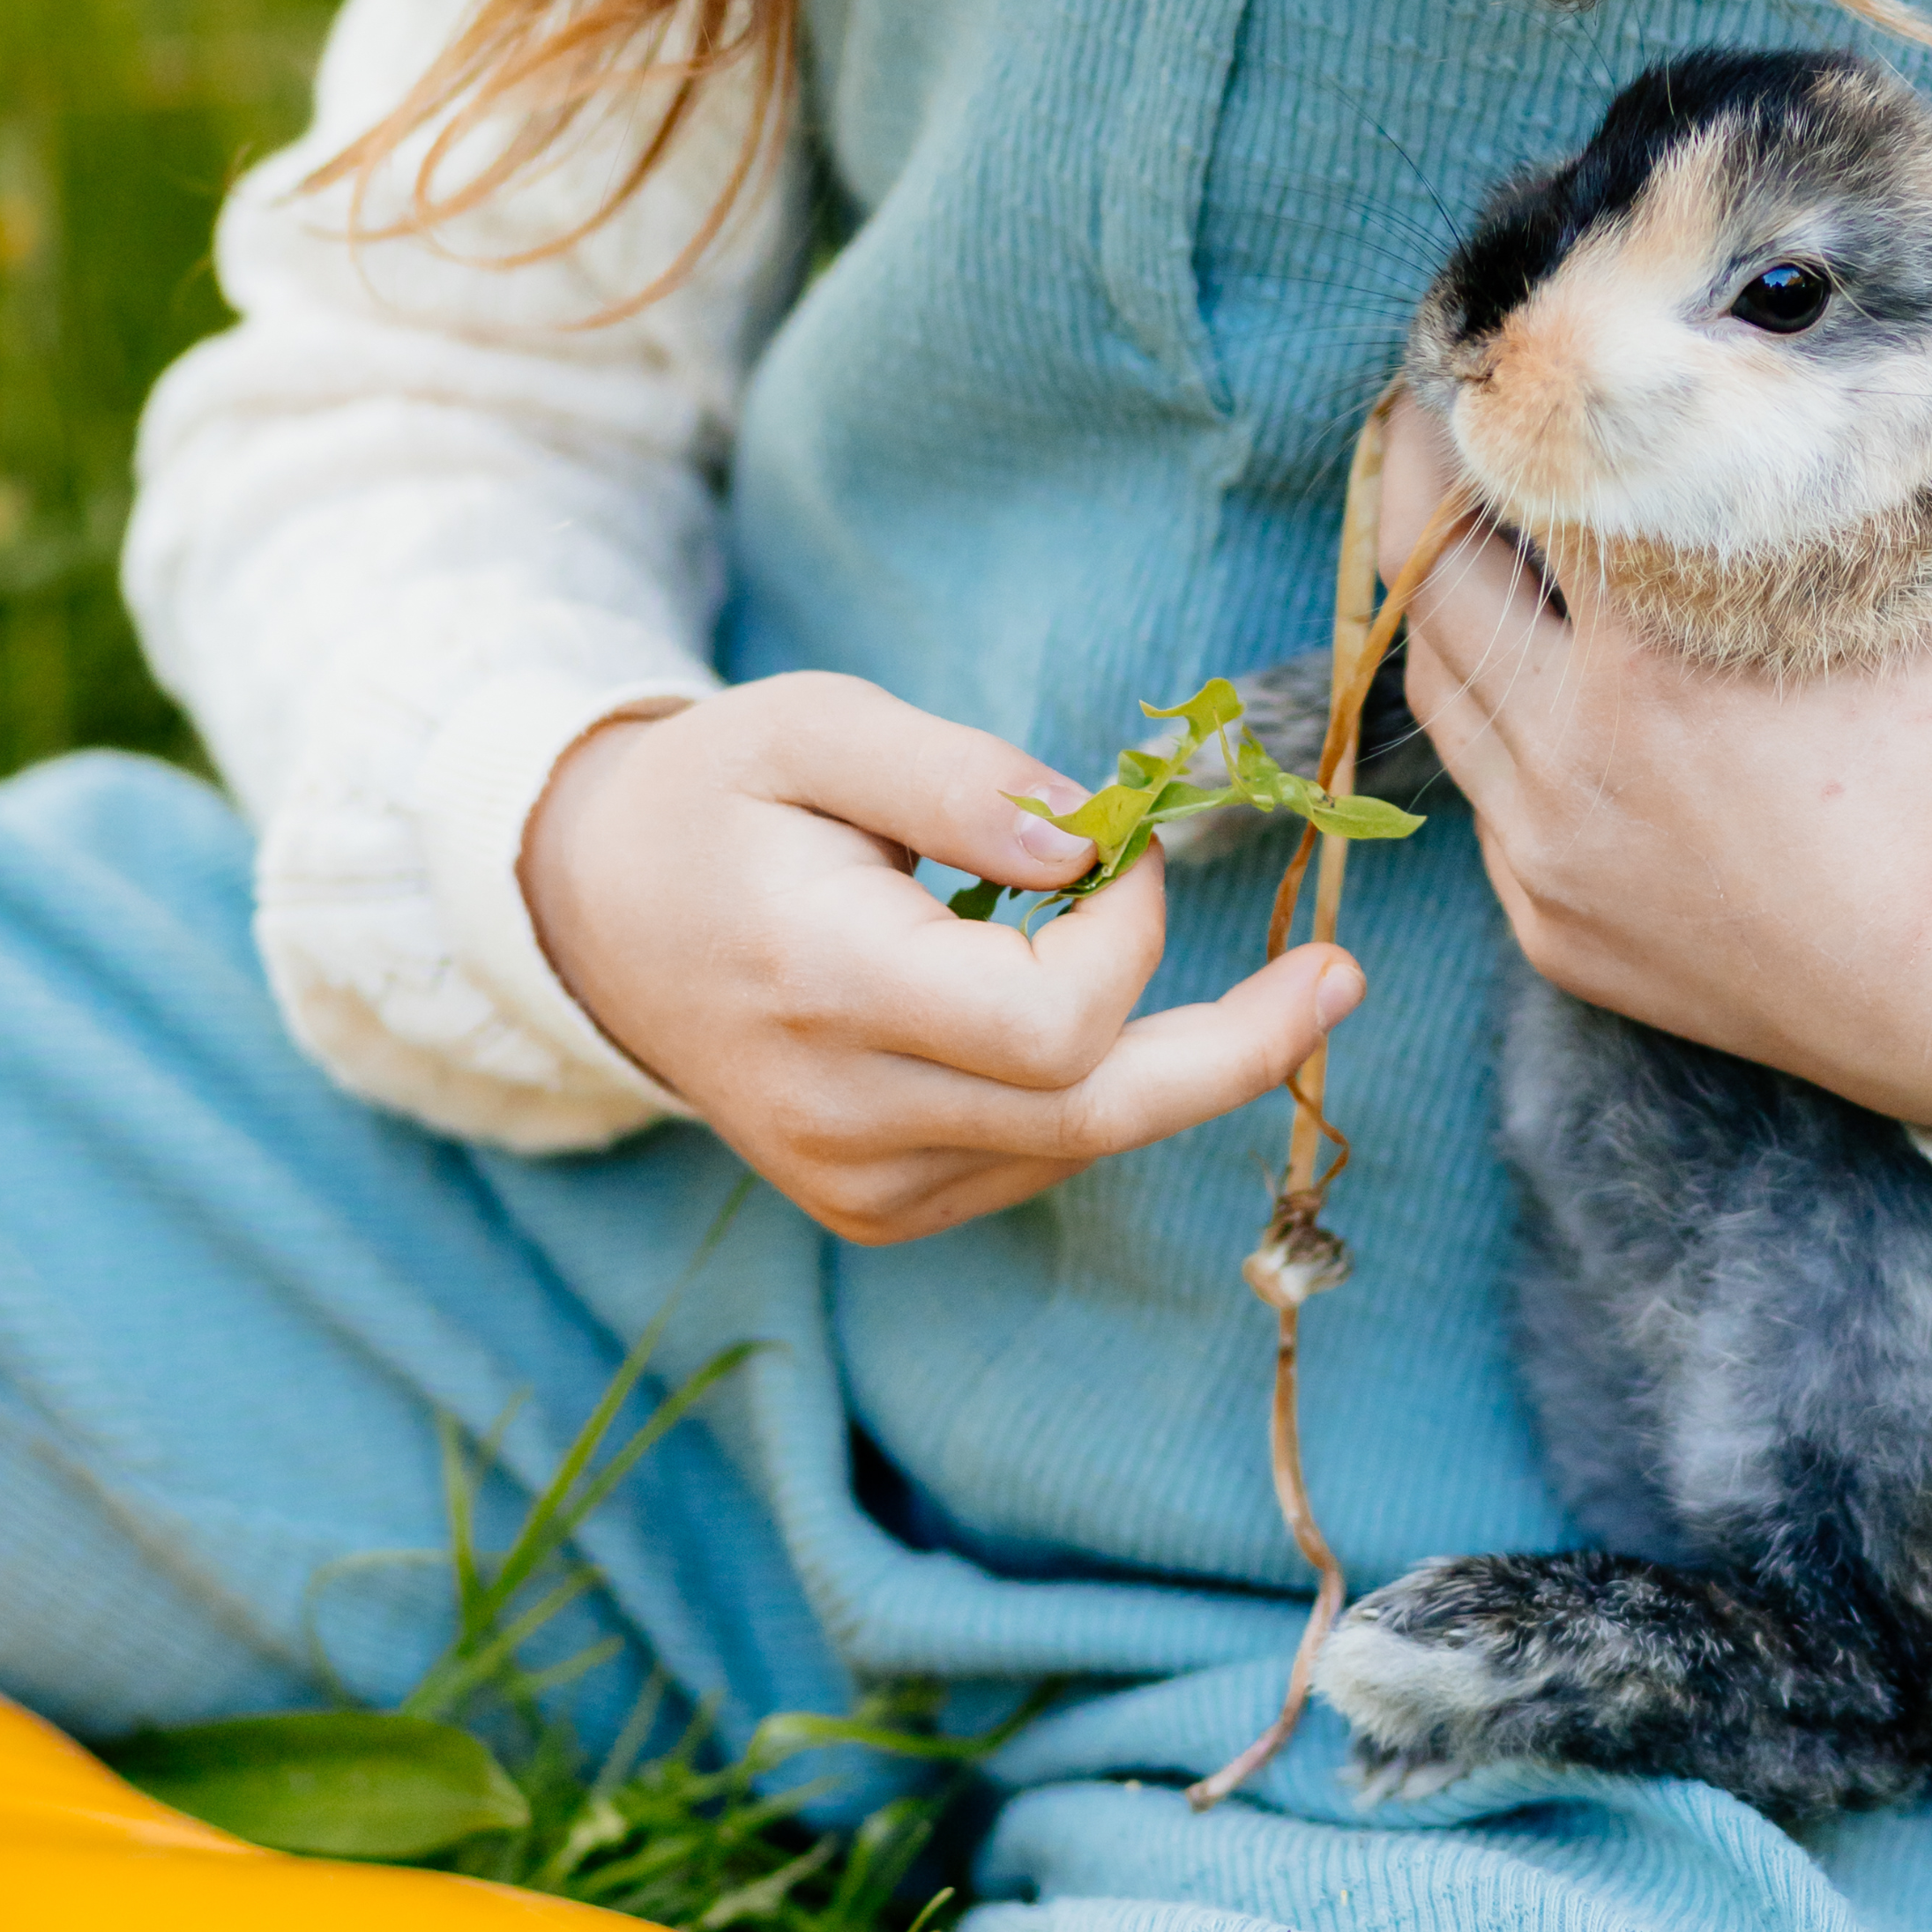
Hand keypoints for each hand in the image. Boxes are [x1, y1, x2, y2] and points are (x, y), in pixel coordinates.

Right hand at [518, 678, 1361, 1242]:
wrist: (590, 914)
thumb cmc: (715, 796)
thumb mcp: (815, 726)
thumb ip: (958, 778)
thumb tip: (1091, 836)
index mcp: (818, 983)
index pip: (1047, 1024)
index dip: (1128, 930)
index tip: (1116, 838)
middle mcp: (837, 1110)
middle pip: (1092, 1119)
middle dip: (1237, 1047)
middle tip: (1341, 976)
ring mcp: (853, 1179)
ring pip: (1074, 1148)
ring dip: (1162, 1054)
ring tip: (1186, 950)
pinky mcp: (871, 1206)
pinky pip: (1030, 1163)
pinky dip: (1088, 1085)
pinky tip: (1073, 998)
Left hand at [1382, 406, 1931, 1132]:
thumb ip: (1930, 428)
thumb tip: (1925, 301)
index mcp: (1658, 655)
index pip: (1509, 479)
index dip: (1494, 393)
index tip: (1495, 336)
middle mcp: (1576, 755)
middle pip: (1427, 575)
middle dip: (1425, 474)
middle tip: (1450, 404)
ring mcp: (1551, 854)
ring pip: (1438, 682)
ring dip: (1448, 594)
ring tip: (1477, 522)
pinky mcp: (1552, 927)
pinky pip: (1484, 792)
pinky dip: (1503, 717)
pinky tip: (1549, 670)